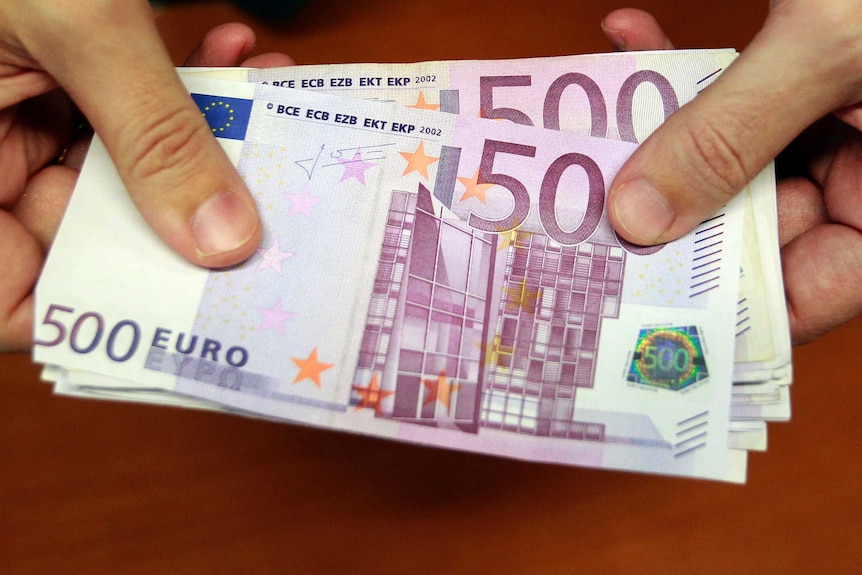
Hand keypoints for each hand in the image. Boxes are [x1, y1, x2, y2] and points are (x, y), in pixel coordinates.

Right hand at [0, 3, 292, 351]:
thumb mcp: (73, 22)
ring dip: (203, 140)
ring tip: (273, 113)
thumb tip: (225, 243)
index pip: (8, 299)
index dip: (91, 313)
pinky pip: (125, 109)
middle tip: (269, 208)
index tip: (194, 304)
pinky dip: (182, 85)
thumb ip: (151, 135)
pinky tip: (233, 53)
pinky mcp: (54, 77)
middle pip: (85, 236)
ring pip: (123, 170)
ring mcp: (15, 115)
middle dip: (185, 216)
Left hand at [602, 3, 861, 344]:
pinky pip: (742, 90)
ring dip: (661, 130)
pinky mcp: (816, 70)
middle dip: (666, 206)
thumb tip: (639, 216)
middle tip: (583, 203)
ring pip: (733, 156)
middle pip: (754, 223)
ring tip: (588, 120)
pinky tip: (633, 38)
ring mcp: (845, 120)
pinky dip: (689, 66)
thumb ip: (733, 132)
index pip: (808, 292)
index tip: (630, 292)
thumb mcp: (831, 45)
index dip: (720, 301)